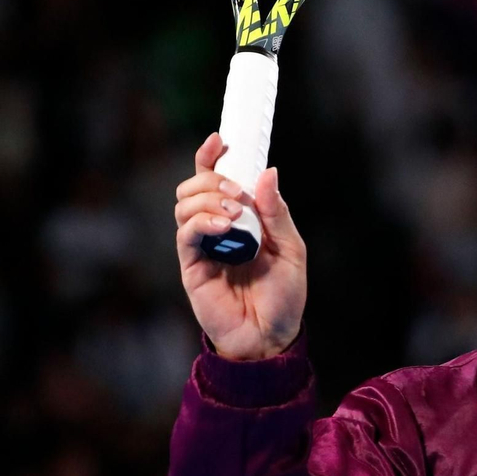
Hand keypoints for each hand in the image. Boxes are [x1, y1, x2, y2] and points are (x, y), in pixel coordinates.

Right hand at [174, 132, 307, 360]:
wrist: (271, 336)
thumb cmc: (284, 295)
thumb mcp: (291, 248)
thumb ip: (277, 212)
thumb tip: (268, 172)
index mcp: (242, 218)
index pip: (217, 179)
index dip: (212, 157)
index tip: (220, 140)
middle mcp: (218, 227)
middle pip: (194, 185)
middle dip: (211, 178)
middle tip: (236, 193)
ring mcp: (202, 245)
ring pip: (184, 204)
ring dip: (208, 199)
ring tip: (234, 214)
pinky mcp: (192, 265)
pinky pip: (185, 233)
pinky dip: (201, 222)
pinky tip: (223, 227)